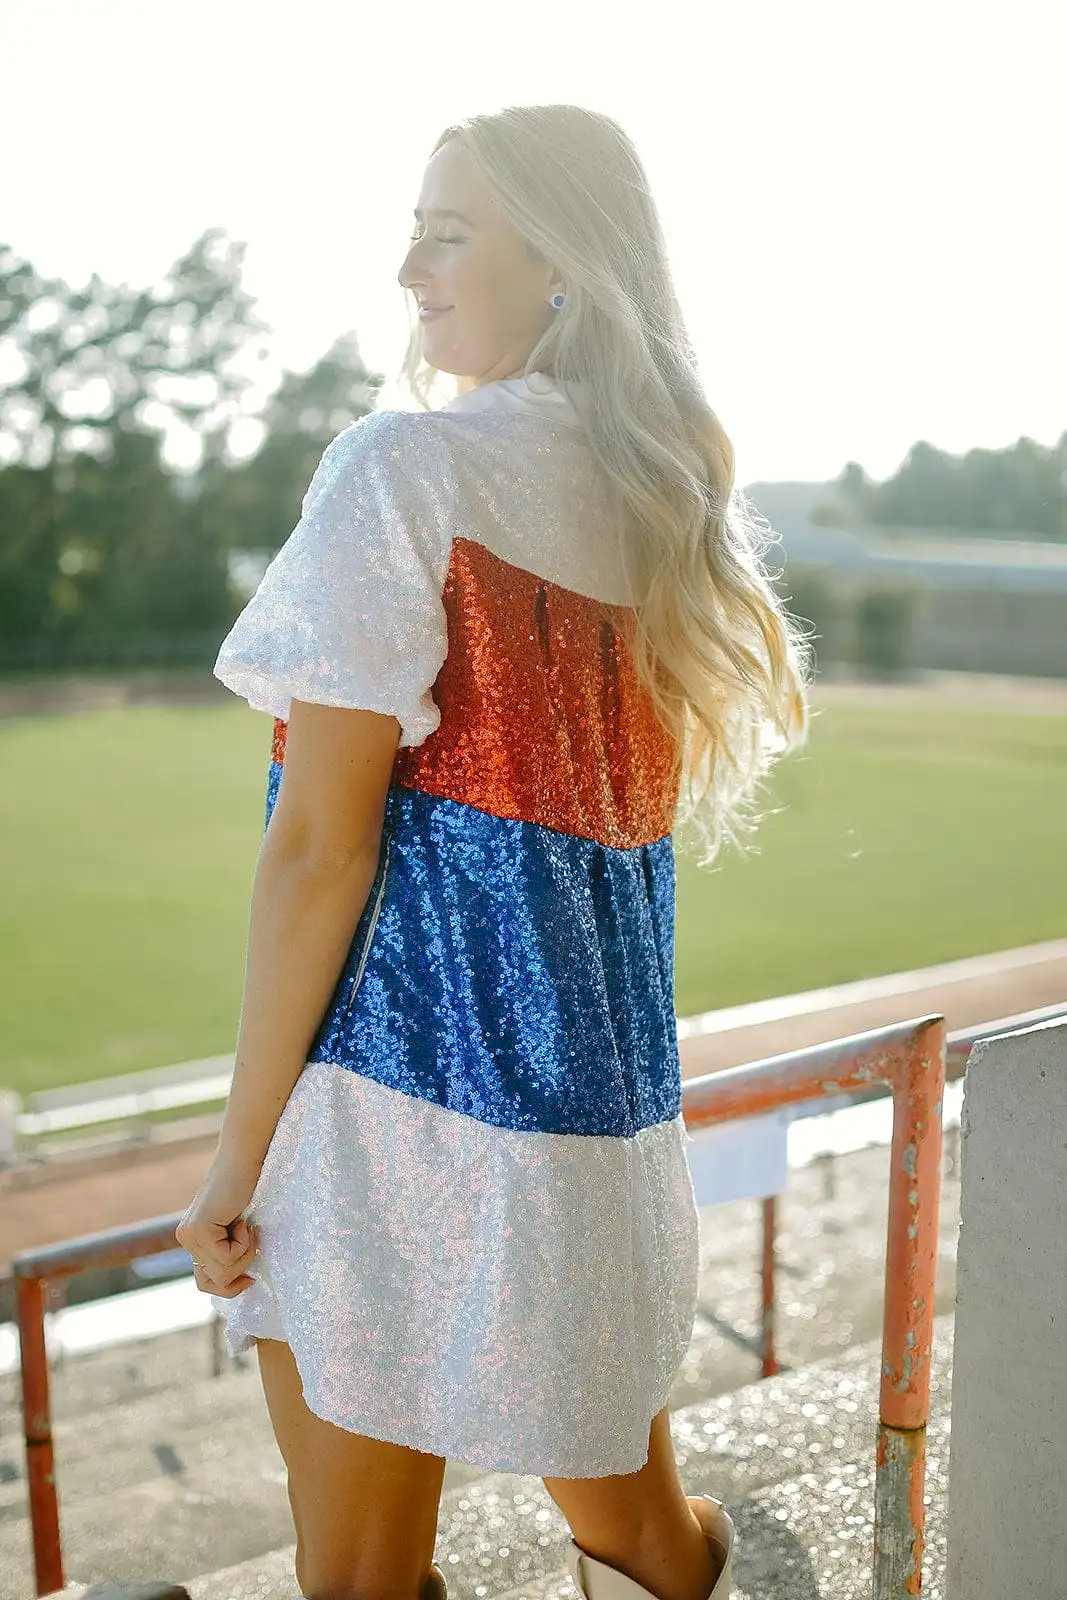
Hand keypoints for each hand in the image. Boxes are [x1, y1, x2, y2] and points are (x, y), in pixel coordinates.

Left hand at [175, 1153, 262, 1297]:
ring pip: (223, 1273)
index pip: (205, 1283)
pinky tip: (242, 1219)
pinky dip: (244, 1242)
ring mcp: (189, 1235)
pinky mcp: (199, 1229)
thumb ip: (228, 1249)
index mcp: (193, 1240)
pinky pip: (227, 1257)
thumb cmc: (249, 1188)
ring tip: (246, 1225)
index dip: (229, 1287)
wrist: (245, 1158)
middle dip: (242, 1267)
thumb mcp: (236, 1227)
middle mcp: (185, 1239)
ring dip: (245, 1252)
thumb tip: (237, 1284)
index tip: (249, 1277)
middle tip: (250, 1238)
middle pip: (216, 1282)